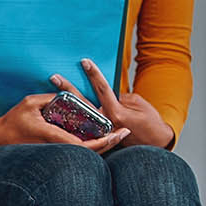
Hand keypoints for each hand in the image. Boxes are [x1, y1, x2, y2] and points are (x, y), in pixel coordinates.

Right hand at [0, 94, 129, 152]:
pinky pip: (76, 151)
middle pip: (90, 152)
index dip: (105, 141)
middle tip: (126, 133)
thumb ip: (50, 98)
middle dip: (110, 144)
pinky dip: (91, 146)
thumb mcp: (29, 103)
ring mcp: (55, 152)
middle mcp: (56, 147)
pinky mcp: (54, 152)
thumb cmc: (11, 121)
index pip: (84, 144)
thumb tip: (68, 94)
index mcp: (52, 135)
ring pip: (84, 155)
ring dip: (103, 146)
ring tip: (118, 136)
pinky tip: (102, 138)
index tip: (119, 132)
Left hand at [51, 58, 174, 148]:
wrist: (154, 143)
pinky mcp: (97, 137)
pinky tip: (58, 110)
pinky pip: (82, 126)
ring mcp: (99, 131)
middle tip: (54, 77)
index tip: (85, 62)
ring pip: (79, 115)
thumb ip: (119, 97)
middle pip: (83, 103)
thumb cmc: (149, 121)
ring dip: (65, 103)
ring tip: (51, 92)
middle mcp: (105, 123)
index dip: (93, 74)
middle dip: (68, 89)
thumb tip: (103, 92)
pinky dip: (71, 117)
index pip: (102, 89)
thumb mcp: (139, 103)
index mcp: (116, 113)